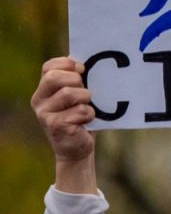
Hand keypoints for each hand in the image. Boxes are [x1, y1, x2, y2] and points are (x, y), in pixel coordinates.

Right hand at [32, 57, 96, 192]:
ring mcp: (45, 113)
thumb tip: (82, 64)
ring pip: (68, 93)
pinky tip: (87, 121)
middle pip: (54, 78)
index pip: (49, 67)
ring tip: (88, 107)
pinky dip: (89, 114)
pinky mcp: (56, 125)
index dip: (66, 64)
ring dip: (86, 99)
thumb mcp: (77, 97)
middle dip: (76, 80)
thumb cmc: (80, 120)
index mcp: (43, 90)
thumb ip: (76, 82)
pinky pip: (79, 111)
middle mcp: (39, 100)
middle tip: (87, 92)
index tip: (82, 69)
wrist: (77, 149)